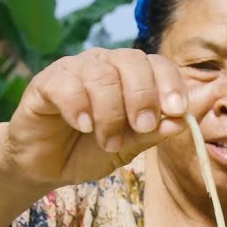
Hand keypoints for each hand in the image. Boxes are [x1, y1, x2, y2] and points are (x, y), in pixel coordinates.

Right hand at [1, 48, 207, 187]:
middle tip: (142, 126)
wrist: (48, 166)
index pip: (158, 64)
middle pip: (132, 61)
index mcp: (131, 75)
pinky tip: (83, 126)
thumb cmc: (92, 150)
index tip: (177, 110)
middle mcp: (104, 64)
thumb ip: (152, 133)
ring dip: (111, 113)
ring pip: (101, 75)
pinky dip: (79, 107)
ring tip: (109, 142)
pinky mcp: (46, 82)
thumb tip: (181, 122)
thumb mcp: (129, 147)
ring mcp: (74, 70)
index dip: (170, 84)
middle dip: (143, 96)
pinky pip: (66, 84)